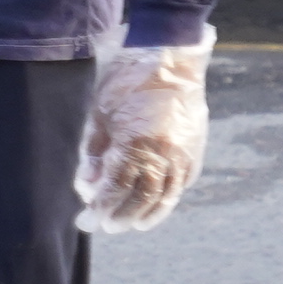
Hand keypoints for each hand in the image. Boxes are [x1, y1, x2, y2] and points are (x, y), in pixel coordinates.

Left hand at [76, 41, 210, 233]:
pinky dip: (171, 195)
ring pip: (167, 195)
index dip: (100, 210)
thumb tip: (87, 188)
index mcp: (135, 145)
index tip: (87, 221)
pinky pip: (184, 179)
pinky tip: (159, 203)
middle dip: (121, 217)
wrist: (167, 56)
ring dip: (149, 214)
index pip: (115, 191)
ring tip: (134, 225)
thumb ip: (93, 155)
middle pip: (141, 199)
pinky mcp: (195, 146)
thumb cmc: (125, 82)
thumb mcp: (99, 117)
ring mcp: (183, 151)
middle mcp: (163, 154)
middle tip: (106, 227)